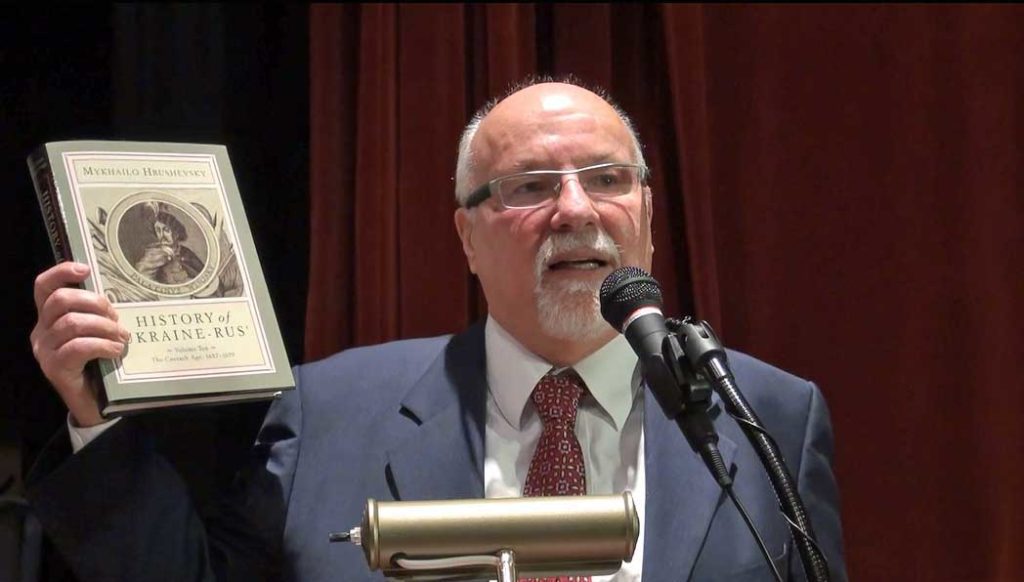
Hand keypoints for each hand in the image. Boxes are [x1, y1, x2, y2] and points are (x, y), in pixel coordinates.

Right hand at [30, 262, 128, 426]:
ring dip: (104, 327)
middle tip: (116, 318)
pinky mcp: (55, 369)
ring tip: (122, 338)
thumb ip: (97, 315)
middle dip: (95, 303)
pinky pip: (79, 347)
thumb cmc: (99, 363)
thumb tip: (117, 297)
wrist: (94, 405)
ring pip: (73, 323)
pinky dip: (103, 345)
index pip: (43, 286)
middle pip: (61, 301)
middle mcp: (41, 332)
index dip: (62, 272)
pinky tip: (117, 351)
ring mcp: (45, 351)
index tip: (87, 270)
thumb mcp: (96, 333)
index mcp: (48, 319)